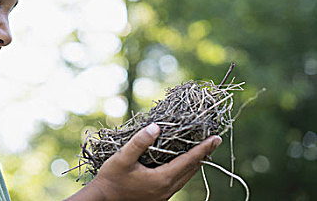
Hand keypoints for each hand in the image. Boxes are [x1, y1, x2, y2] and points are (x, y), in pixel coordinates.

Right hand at [66, 123, 221, 200]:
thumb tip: (157, 127)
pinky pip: (178, 182)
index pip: (189, 160)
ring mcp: (163, 195)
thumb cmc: (111, 179)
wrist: (103, 200)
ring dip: (195, 164)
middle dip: (203, 155)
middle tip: (213, 141)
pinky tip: (181, 165)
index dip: (203, 148)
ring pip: (186, 178)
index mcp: (162, 179)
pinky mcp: (158, 197)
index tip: (216, 138)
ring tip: (202, 152)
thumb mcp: (123, 158)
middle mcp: (167, 189)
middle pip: (192, 170)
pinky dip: (185, 171)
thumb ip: (140, 142)